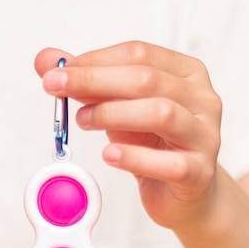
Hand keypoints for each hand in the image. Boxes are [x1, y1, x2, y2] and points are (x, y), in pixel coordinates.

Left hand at [34, 41, 222, 230]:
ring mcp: (204, 136)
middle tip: (56, 88)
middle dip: (94, 81)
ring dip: (113, 114)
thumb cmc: (150, 143)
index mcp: (185, 74)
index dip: (94, 61)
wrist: (183, 192)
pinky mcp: (198, 173)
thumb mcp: (116, 107)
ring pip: (161, 114)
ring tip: (82, 121)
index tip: (57, 71)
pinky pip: (168, 163)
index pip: (139, 55)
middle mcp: (202, 99)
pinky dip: (134, 157)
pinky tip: (109, 154)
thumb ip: (85, 83)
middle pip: (146, 80)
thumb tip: (45, 60)